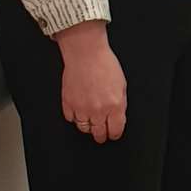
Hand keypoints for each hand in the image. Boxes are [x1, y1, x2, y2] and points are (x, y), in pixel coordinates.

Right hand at [54, 21, 126, 142]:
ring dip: (89, 128)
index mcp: (115, 105)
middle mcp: (98, 110)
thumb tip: (118, 117)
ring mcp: (81, 108)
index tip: (113, 134)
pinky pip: (71, 119)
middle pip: (99, 133)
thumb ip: (120, 104)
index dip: (115, 134)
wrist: (86, 54)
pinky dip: (75, 117)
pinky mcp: (68, 104)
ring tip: (92, 123)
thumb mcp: (122, 85)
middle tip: (102, 134)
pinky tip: (80, 112)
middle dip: (102, 135)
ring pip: (84, 128)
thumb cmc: (105, 64)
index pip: (115, 130)